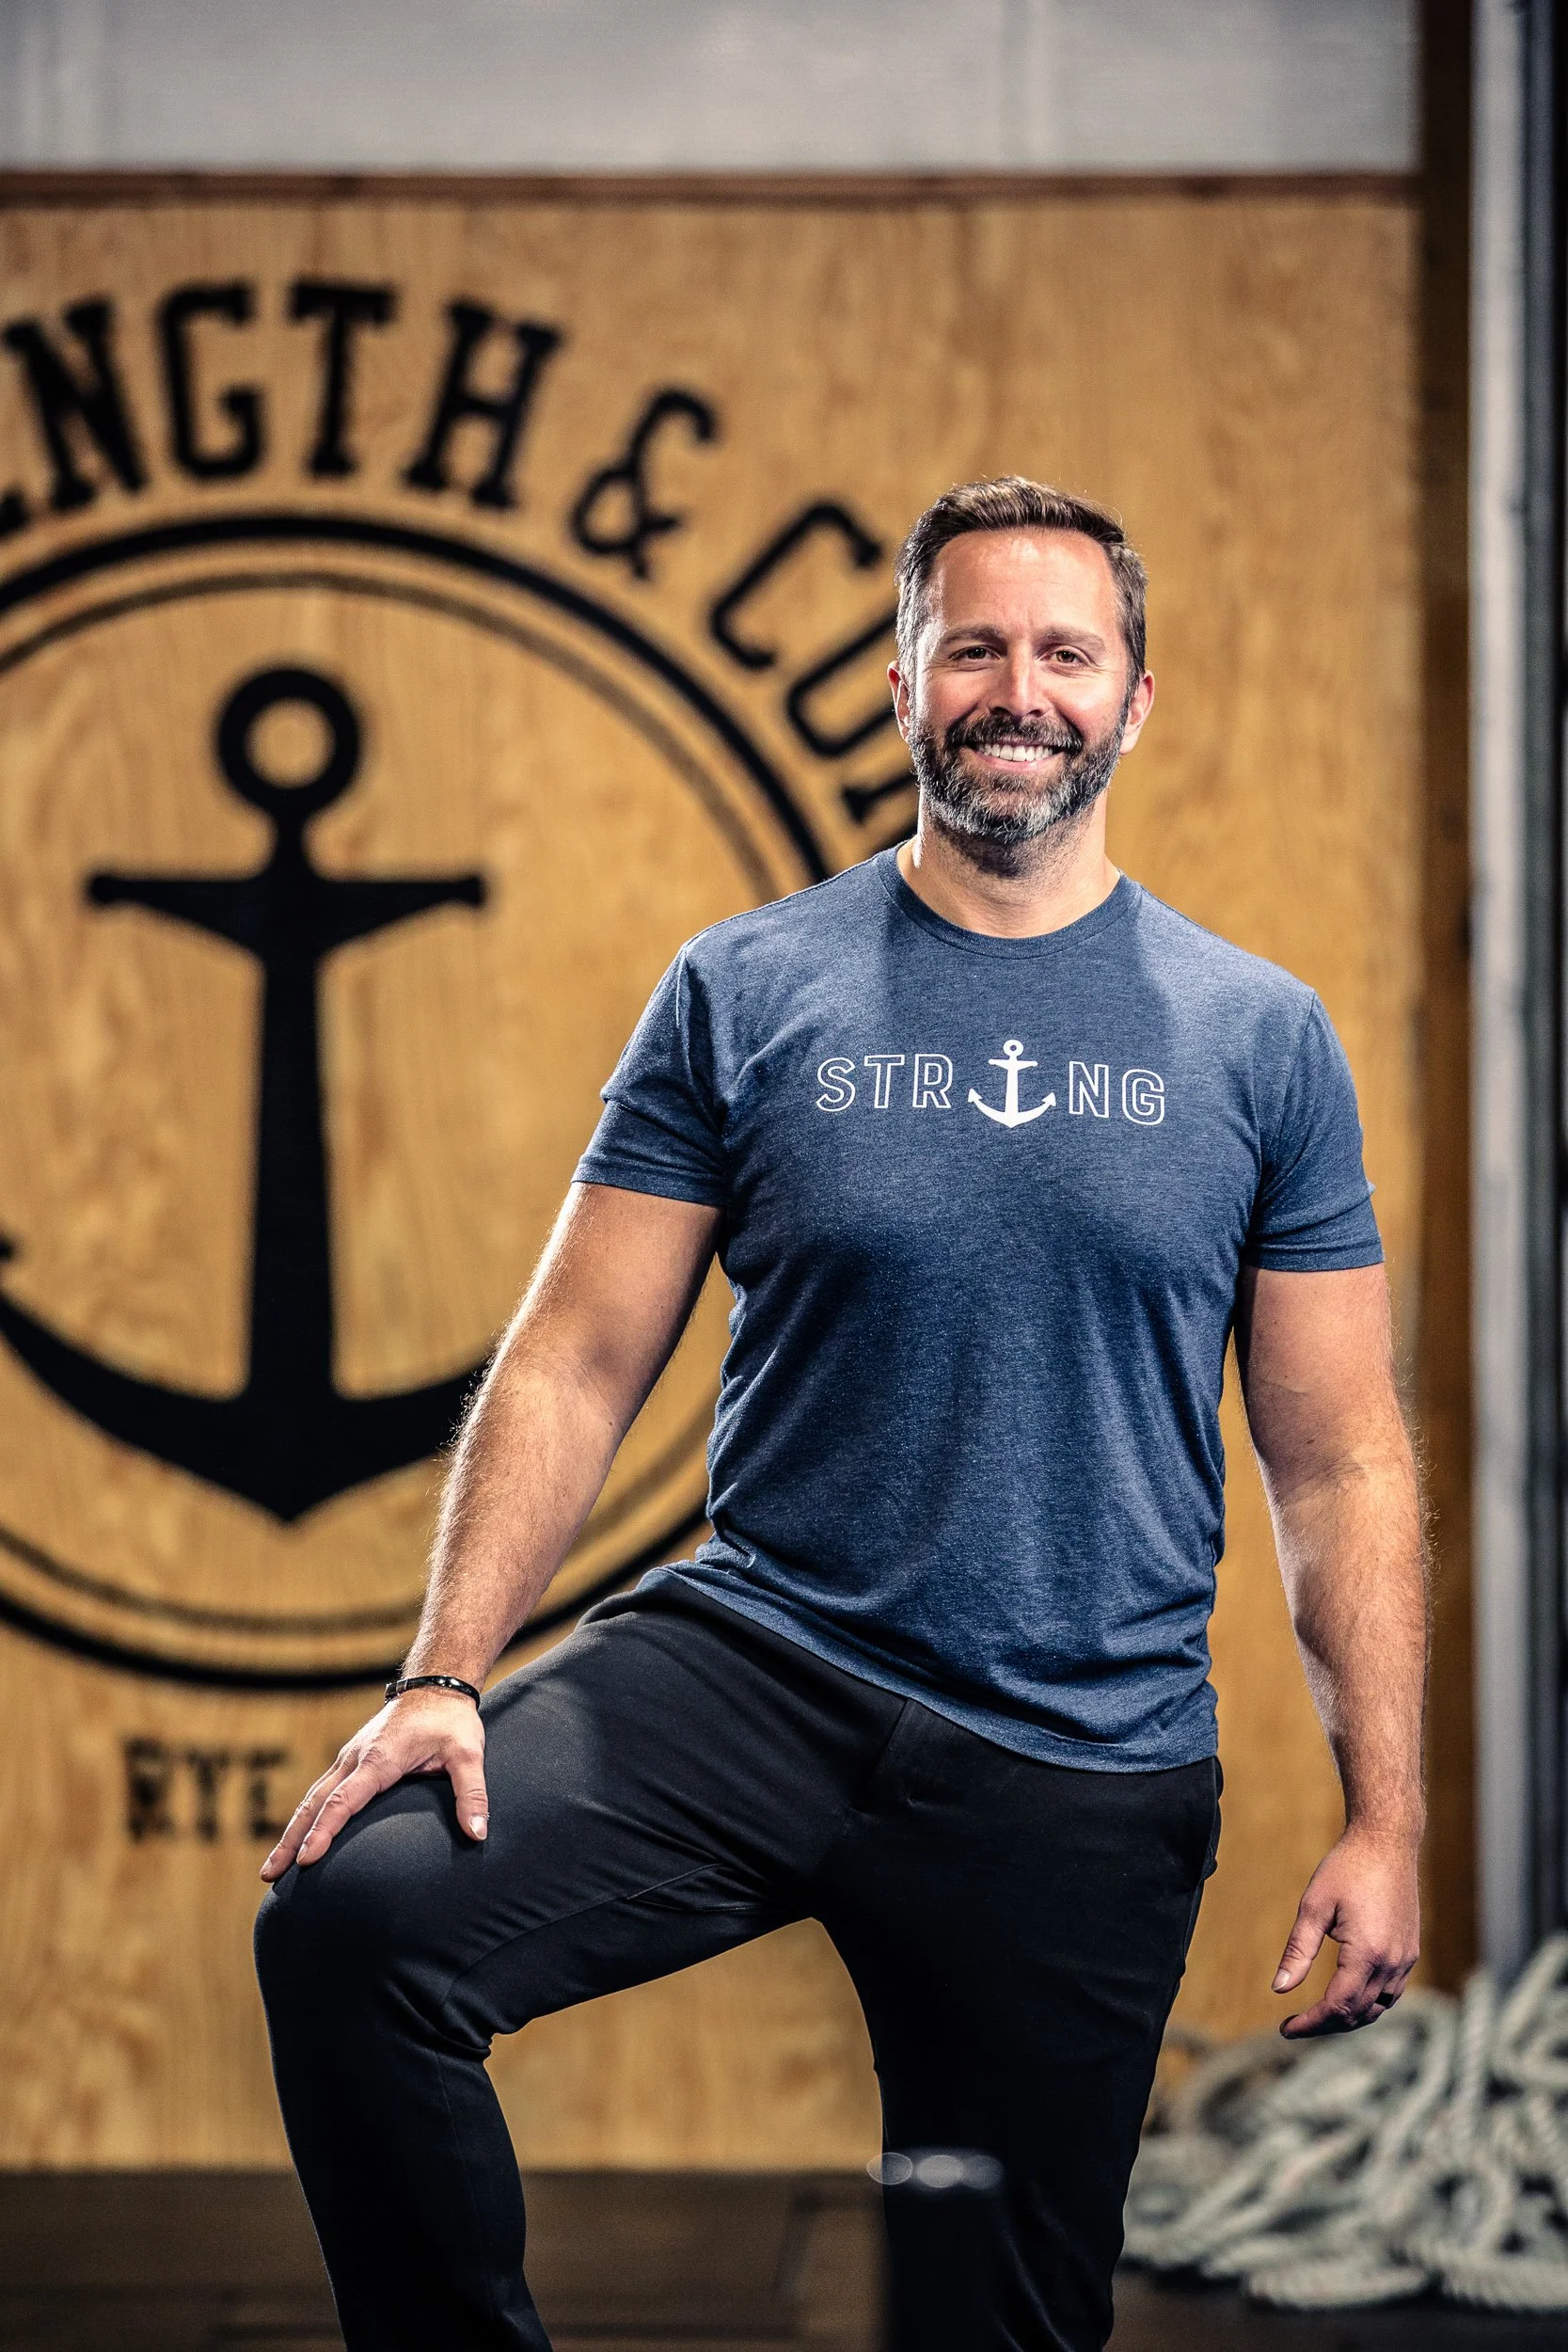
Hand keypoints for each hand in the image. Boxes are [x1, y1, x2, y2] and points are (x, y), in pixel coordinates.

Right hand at [259, 1690, 487, 1880]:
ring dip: (292, 1831)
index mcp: (379, 1759)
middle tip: (268, 1876)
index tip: (306, 1861)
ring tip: (272, 1868)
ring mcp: (350, 1757)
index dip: (325, 1832)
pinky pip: (322, 1790)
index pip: (344, 1801)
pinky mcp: (352, 1759)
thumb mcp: (468, 1754)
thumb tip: (478, 1835)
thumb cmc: (452, 1720)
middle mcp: (356, 1758)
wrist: (437, 1684)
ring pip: (312, 1797)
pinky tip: (298, 1837)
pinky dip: (305, 1816)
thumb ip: (472, 1794)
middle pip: (315, 1803)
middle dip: (291, 1840)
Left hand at [1271, 1822, 1419, 2036]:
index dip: (1311, 2023)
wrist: (1387, 1842)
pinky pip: (1391, 1993)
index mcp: (1366, 1953)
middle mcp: (1392, 1962)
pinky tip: (1347, 1997)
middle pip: (1358, 2014)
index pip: (1338, 2006)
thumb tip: (1278, 1989)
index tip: (1286, 2029)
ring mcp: (1405, 1959)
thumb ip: (1298, 1951)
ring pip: (1378, 2008)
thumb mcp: (1313, 1906)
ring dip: (1348, 2018)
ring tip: (1317, 2016)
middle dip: (1326, 2025)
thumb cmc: (1346, 1868)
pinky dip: (1369, 2004)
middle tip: (1295, 2026)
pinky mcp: (1410, 1952)